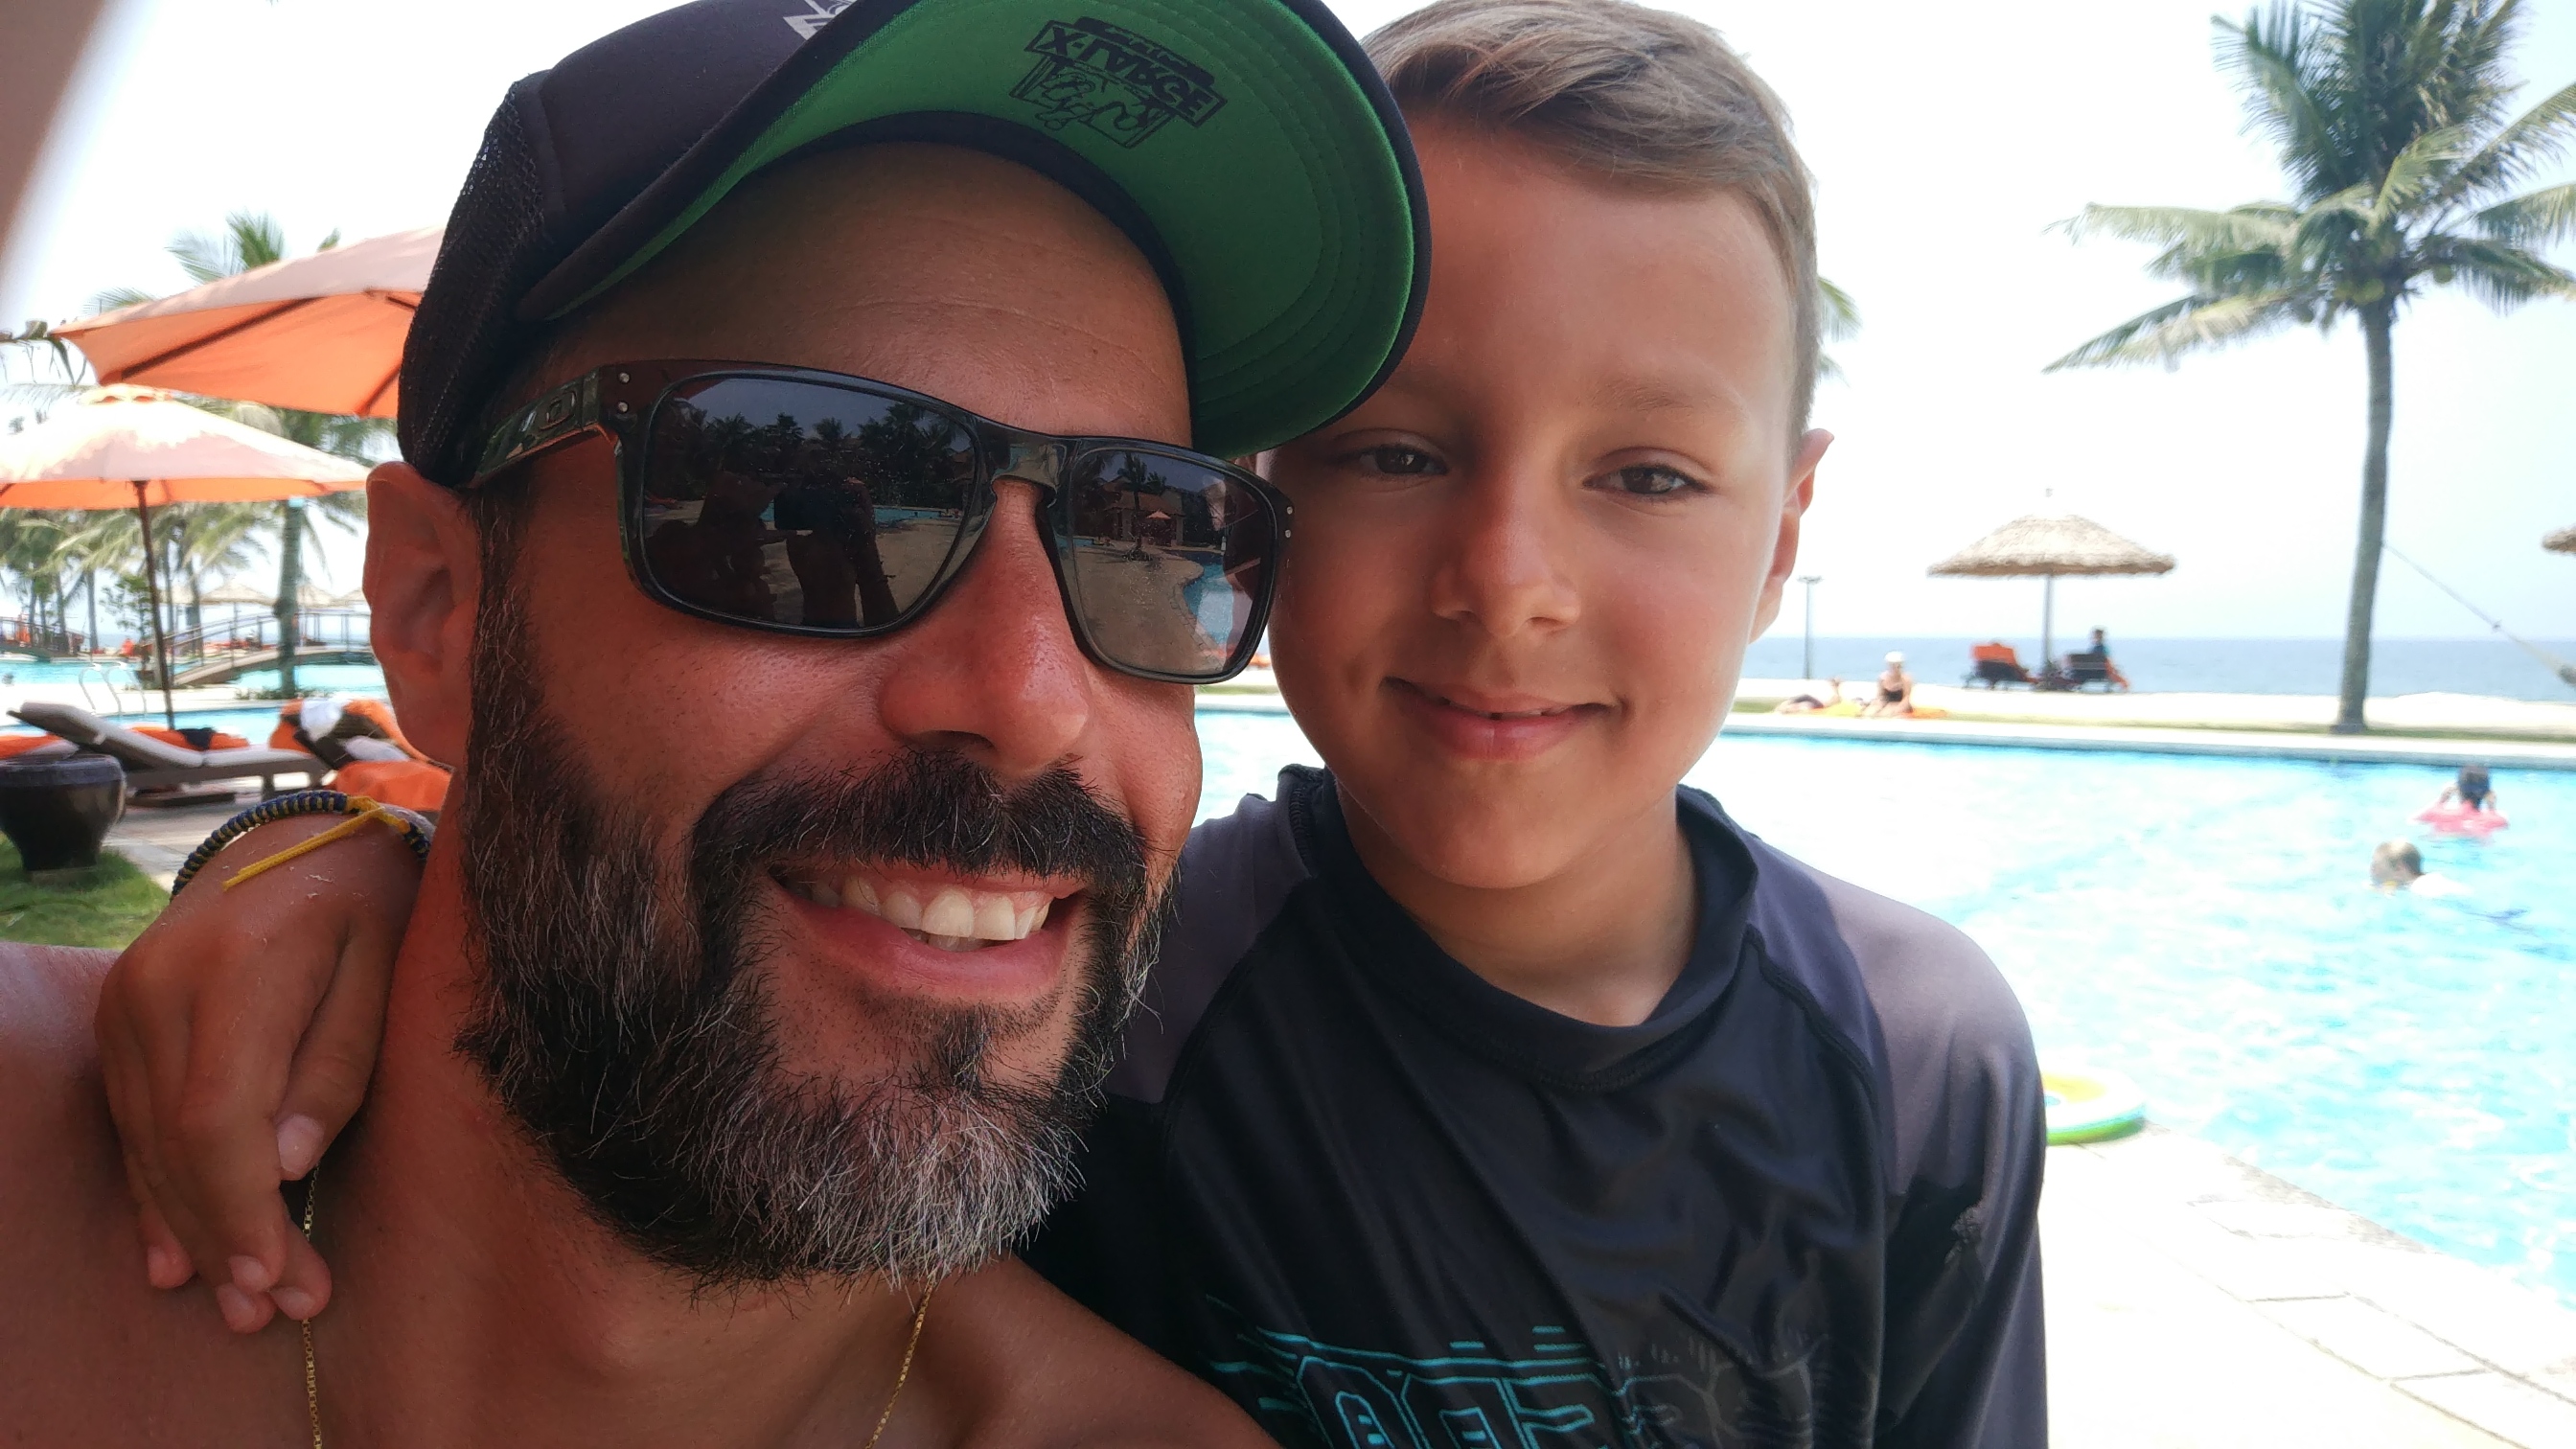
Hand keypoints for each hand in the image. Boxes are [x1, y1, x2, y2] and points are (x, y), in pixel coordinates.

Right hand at [94, 811, 420, 1331]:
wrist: (301, 837)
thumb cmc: (367, 905)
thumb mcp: (384, 970)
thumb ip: (337, 1065)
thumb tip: (283, 1164)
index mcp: (235, 971)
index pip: (216, 1119)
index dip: (240, 1209)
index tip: (278, 1278)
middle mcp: (159, 989)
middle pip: (177, 1145)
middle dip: (227, 1239)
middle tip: (278, 1312)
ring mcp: (127, 1005)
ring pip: (147, 1145)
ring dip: (192, 1231)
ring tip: (244, 1303)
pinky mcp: (121, 1022)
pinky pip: (131, 1124)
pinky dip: (156, 1193)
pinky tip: (175, 1258)